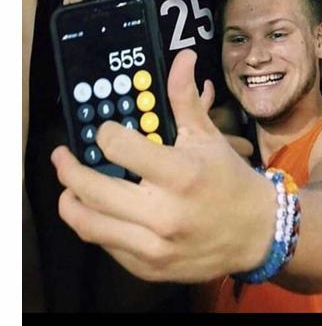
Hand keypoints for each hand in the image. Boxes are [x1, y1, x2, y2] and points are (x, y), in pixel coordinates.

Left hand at [51, 50, 274, 282]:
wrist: (256, 232)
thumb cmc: (230, 180)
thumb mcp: (208, 136)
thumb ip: (185, 98)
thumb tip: (182, 57)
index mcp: (180, 174)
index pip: (119, 147)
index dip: (105, 133)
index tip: (105, 131)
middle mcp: (164, 214)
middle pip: (92, 189)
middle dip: (68, 169)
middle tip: (62, 158)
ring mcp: (154, 247)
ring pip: (89, 224)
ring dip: (71, 201)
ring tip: (70, 187)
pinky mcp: (150, 268)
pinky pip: (106, 246)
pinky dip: (97, 225)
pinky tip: (100, 211)